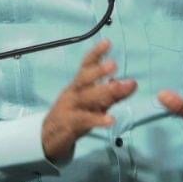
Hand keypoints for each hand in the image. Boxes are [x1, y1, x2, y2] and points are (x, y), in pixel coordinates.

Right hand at [41, 39, 136, 161]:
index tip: (107, 43)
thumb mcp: (94, 103)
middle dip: (98, 71)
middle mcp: (73, 93)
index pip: (86, 66)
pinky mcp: (70, 125)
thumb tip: (132, 83)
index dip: (95, 54)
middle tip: (114, 64)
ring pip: (85, 98)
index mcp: (78, 85)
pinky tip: (111, 119)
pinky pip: (84, 120)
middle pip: (83, 79)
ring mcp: (70, 109)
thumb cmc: (75, 115)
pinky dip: (97, 119)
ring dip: (102, 92)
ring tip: (119, 87)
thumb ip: (112, 94)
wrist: (50, 138)